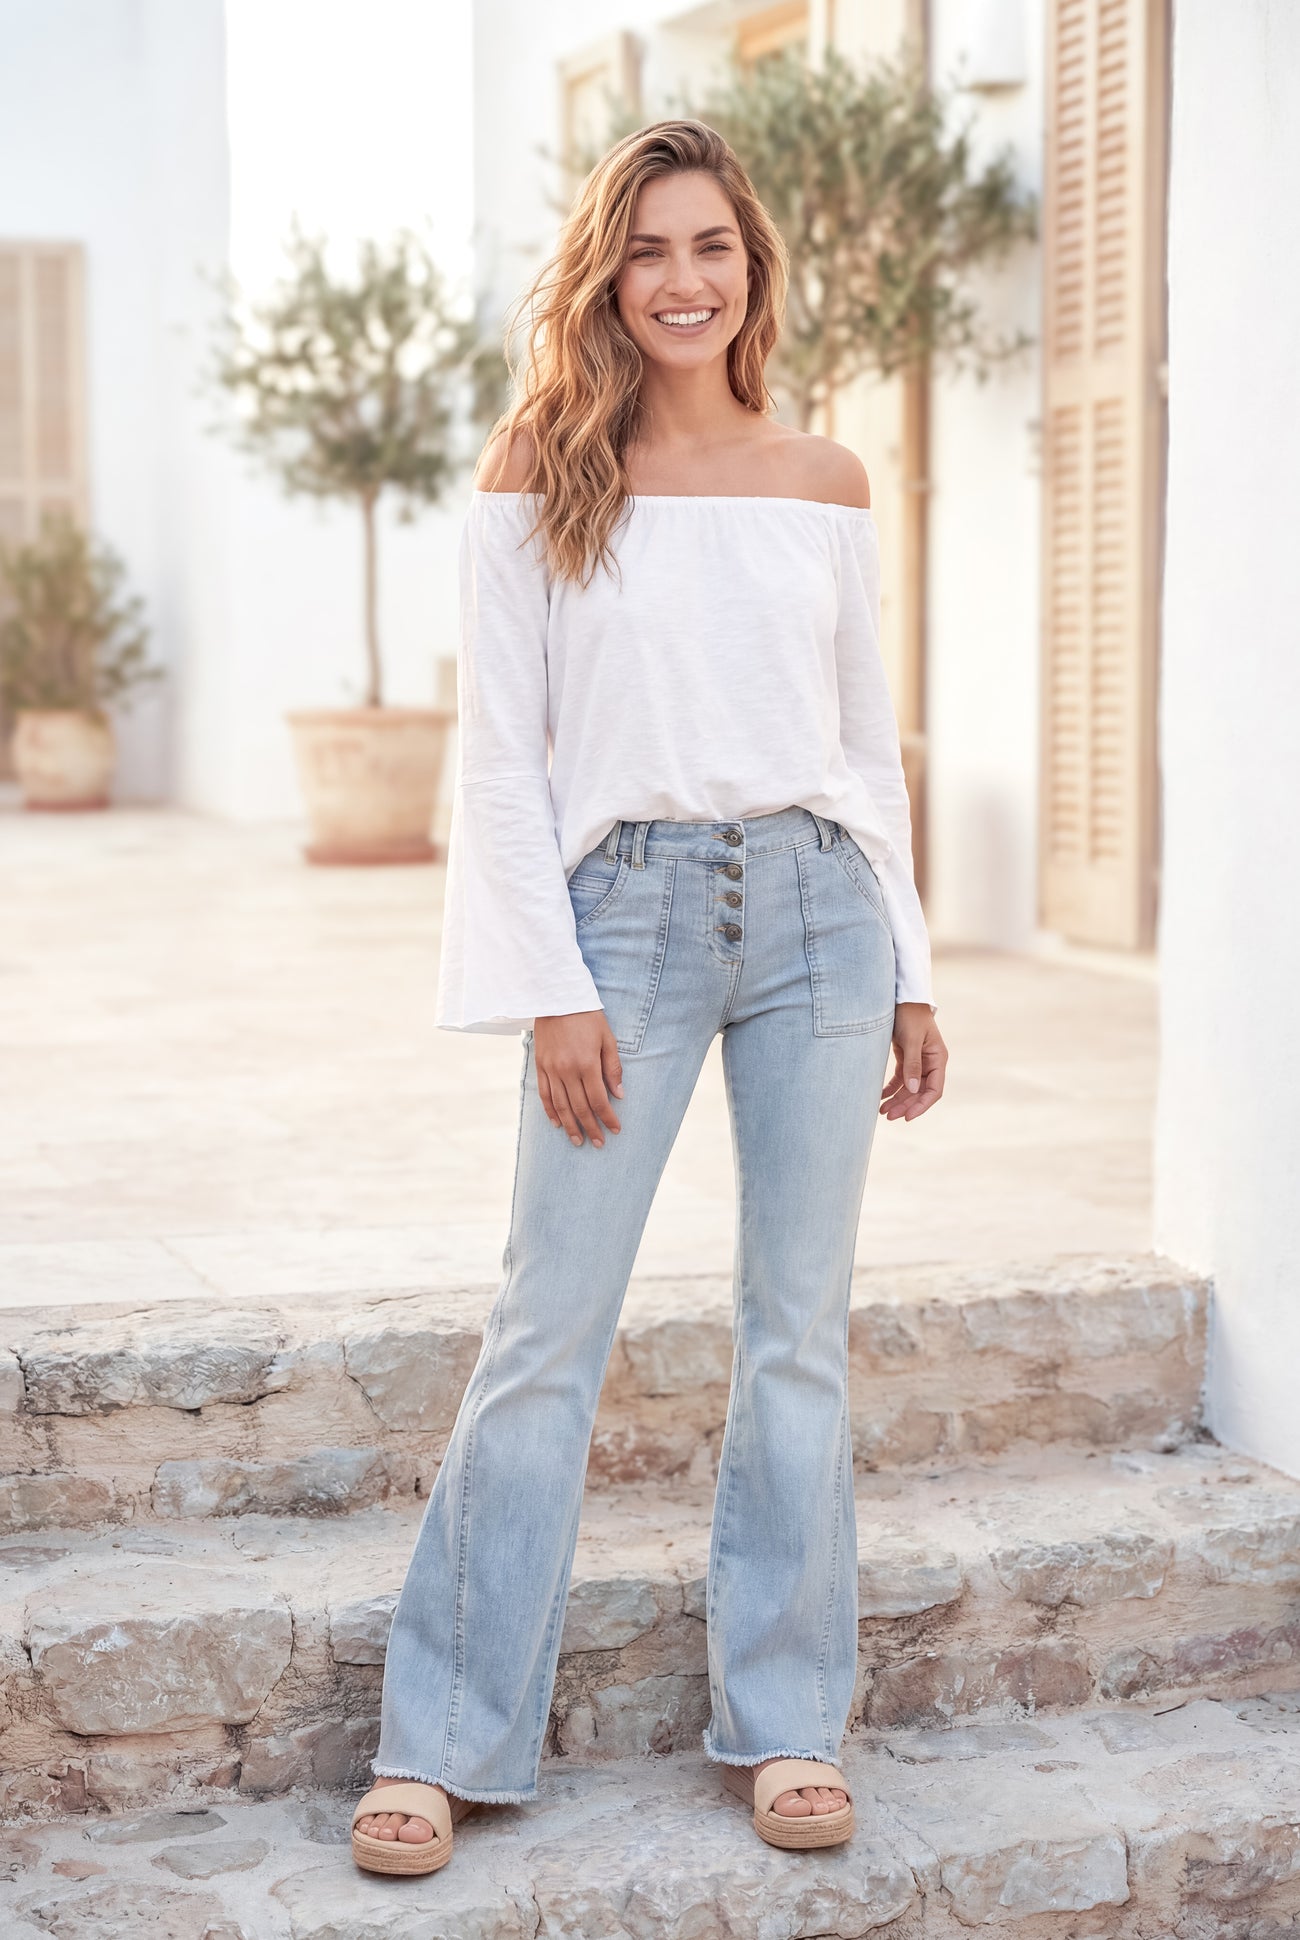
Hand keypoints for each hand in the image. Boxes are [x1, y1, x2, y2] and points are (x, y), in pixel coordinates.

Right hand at [534, 1010, 623, 1147]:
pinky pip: (545, 1094)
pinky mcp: (540, 1065)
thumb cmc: (587, 1016)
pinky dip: (550, 1111)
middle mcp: (568, 1070)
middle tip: (599, 1143)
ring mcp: (551, 1069)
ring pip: (561, 1106)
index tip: (615, 1129)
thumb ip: (612, 1068)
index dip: (608, 1118)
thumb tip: (619, 1095)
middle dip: (591, 1128)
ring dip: (570, 1126)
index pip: (599, 1100)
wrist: (556, 997)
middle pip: (580, 1107)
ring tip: (578, 1141)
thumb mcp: (607, 1038)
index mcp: (587, 1063)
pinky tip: (557, 1124)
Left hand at [879, 1002, 946, 1120]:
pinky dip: (891, 1089)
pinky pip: (900, 1080)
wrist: (901, 998)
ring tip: (882, 1111)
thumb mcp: (912, 1039)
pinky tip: (880, 1097)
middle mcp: (930, 1063)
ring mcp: (918, 1062)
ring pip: (909, 1088)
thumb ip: (912, 1064)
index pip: (934, 1090)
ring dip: (897, 1100)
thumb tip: (914, 1089)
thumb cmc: (910, 1015)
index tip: (907, 1117)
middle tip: (888, 1116)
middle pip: (920, 1092)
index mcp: (938, 1059)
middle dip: (905, 1105)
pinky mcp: (906, 1059)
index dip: (922, 1105)